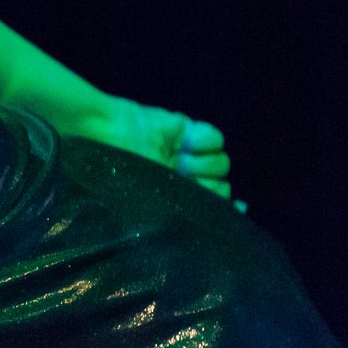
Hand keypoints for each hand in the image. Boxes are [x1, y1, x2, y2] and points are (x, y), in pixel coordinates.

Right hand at [91, 97, 243, 209]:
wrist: (107, 133)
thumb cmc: (120, 176)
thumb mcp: (148, 205)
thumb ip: (181, 215)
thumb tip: (219, 217)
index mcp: (173, 203)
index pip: (212, 211)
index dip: (230, 211)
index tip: (241, 207)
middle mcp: (183, 182)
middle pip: (221, 187)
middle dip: (209, 184)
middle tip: (186, 176)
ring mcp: (187, 156)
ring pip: (222, 164)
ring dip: (205, 163)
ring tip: (182, 158)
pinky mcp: (188, 131)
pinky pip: (215, 139)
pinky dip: (206, 141)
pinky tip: (187, 141)